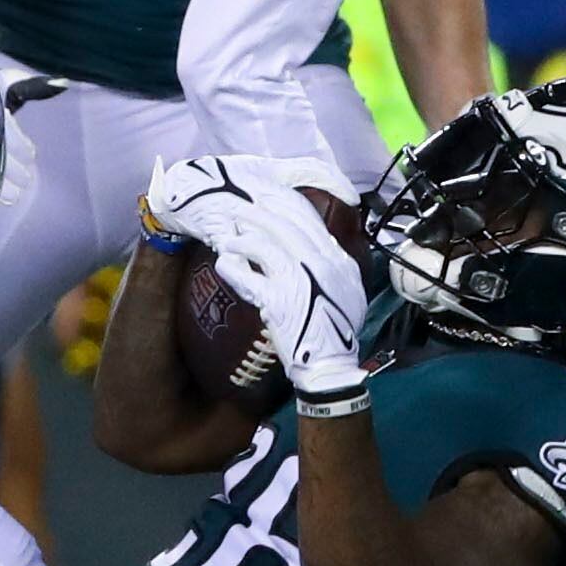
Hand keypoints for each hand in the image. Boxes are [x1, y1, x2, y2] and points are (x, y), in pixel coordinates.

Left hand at [143, 157, 370, 394]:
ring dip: (241, 238)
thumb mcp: (341, 292)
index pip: (308, 219)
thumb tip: (307, 241)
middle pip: (284, 225)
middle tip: (234, 210)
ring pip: (266, 245)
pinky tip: (223, 264)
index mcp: (338, 262)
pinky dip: (234, 268)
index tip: (260, 196)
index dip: (281, 204)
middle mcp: (324, 266)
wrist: (330, 370)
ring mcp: (303, 282)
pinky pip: (251, 277)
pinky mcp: (282, 302)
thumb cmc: (330, 332)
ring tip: (225, 238)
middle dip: (256, 214)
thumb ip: (326, 265)